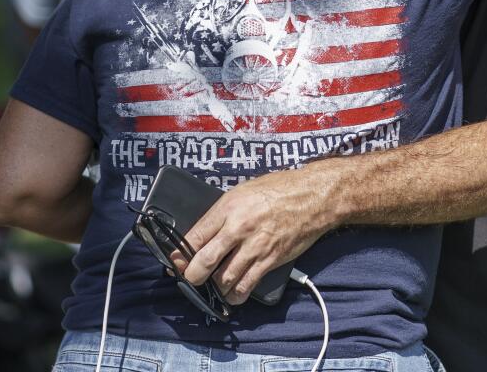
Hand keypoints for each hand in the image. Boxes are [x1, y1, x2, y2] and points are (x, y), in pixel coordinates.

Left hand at [177, 167, 335, 304]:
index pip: (195, 236)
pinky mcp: (270, 260)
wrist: (312, 197)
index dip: (180, 254)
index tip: (175, 262)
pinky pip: (246, 285)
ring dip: (214, 287)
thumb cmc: (278, 190)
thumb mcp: (242, 192)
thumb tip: (203, 234)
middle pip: (205, 261)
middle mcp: (238, 228)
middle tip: (190, 279)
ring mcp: (255, 247)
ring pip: (224, 279)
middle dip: (191, 276)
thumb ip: (222, 213)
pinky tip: (231, 296)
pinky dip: (235, 296)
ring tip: (212, 286)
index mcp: (228, 208)